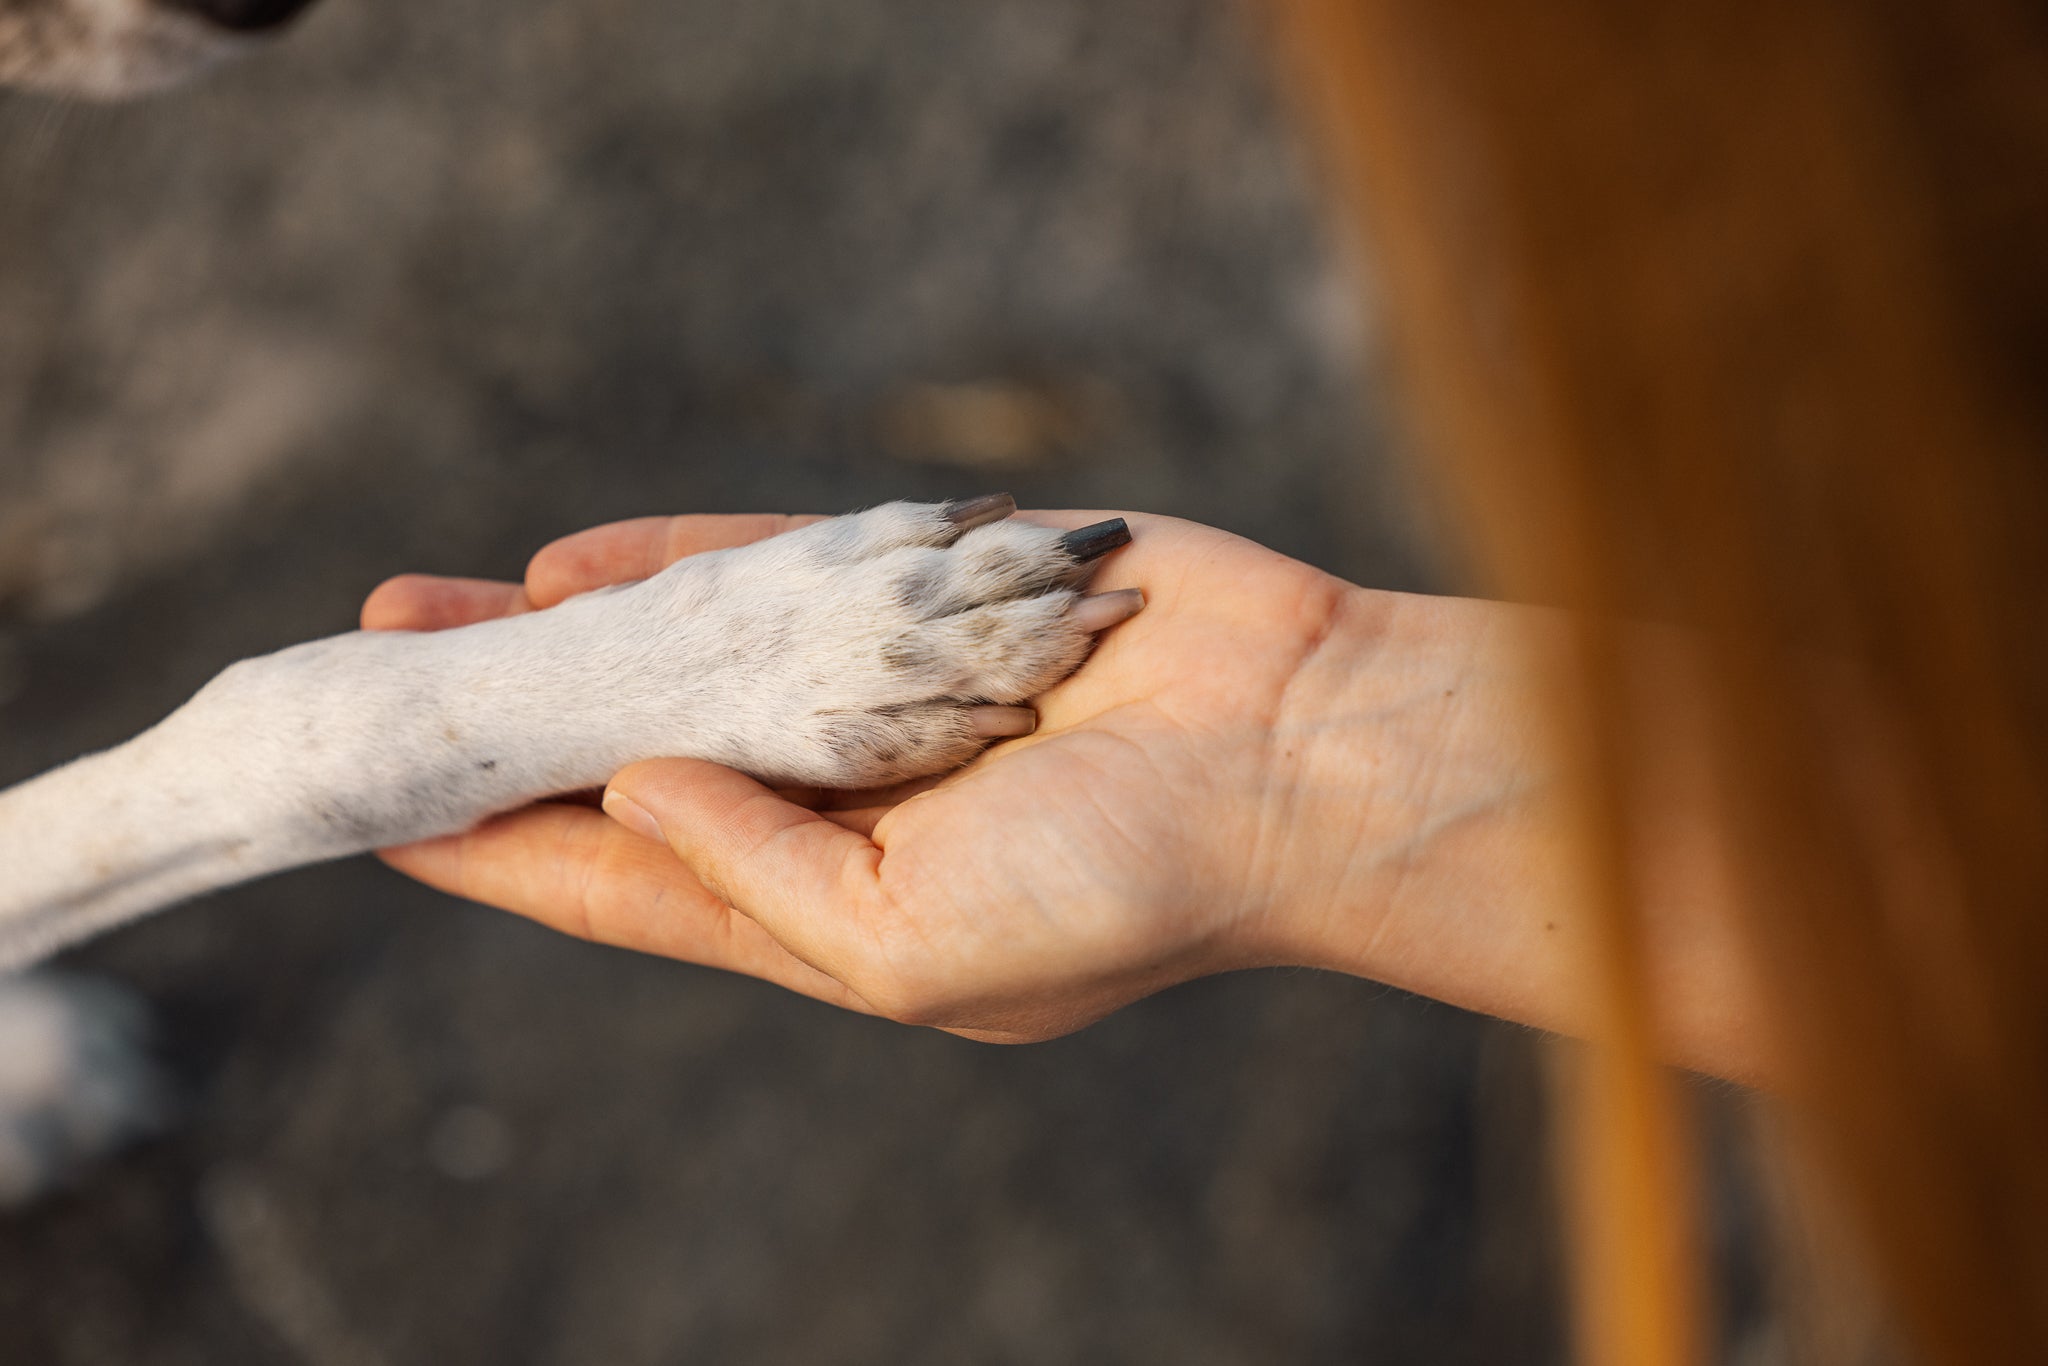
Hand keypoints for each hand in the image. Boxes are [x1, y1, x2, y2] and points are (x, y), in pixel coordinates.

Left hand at [360, 509, 1392, 1041]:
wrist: (1303, 749)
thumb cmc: (1130, 882)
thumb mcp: (913, 945)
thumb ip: (760, 880)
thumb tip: (635, 788)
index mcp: (835, 908)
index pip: (629, 884)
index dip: (501, 851)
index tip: (383, 814)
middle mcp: (845, 799)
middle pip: (638, 760)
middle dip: (510, 726)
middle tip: (379, 675)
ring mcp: (885, 687)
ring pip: (691, 656)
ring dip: (570, 633)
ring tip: (435, 606)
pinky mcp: (934, 589)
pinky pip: (781, 568)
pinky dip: (684, 560)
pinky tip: (582, 558)